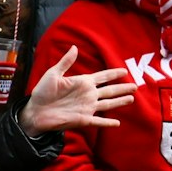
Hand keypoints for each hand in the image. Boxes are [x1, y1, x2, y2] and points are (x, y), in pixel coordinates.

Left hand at [19, 48, 135, 137]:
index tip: (124, 70)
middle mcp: (87, 95)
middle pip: (109, 90)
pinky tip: (117, 123)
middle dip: (122, 88)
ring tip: (132, 99)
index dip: (113, 73)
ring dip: (119, 101)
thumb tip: (74, 47)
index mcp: (82, 82)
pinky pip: (98, 121)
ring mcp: (86, 107)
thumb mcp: (53, 74)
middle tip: (135, 86)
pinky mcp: (82, 119)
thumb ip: (65, 62)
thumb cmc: (42, 92)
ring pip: (108, 104)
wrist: (35, 112)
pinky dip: (107, 122)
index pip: (102, 76)